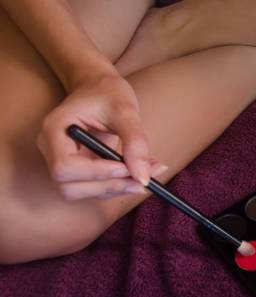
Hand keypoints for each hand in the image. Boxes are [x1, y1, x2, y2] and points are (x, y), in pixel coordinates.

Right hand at [37, 73, 165, 199]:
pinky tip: (141, 173)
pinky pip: (95, 188)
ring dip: (116, 189)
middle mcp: (51, 149)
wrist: (100, 89)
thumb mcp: (126, 111)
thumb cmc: (108, 93)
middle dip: (108, 186)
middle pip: (69, 187)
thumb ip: (135, 142)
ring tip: (148, 175)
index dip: (96, 173)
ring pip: (82, 192)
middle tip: (143, 179)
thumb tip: (144, 178)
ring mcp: (62, 162)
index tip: (126, 167)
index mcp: (54, 130)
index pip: (64, 167)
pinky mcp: (77, 170)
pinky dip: (119, 185)